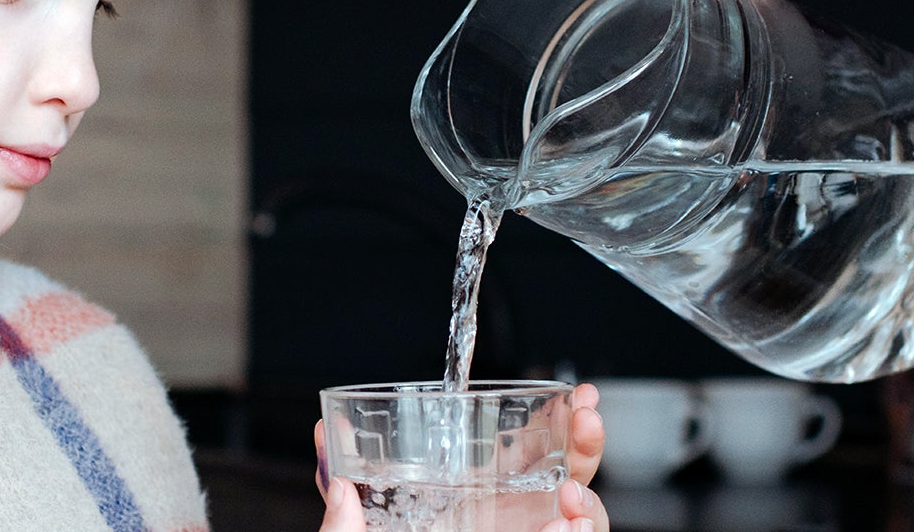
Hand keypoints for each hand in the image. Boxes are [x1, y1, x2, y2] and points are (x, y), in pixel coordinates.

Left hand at [313, 383, 610, 531]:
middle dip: (586, 447)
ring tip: (569, 501)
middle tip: (583, 416)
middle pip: (571, 484)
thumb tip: (323, 442)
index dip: (556, 427)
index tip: (572, 396)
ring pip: (586, 526)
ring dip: (590, 507)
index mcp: (479, 513)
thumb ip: (343, 507)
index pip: (528, 462)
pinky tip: (564, 529)